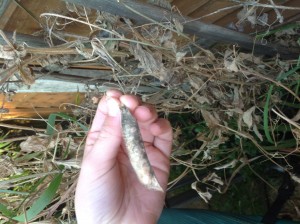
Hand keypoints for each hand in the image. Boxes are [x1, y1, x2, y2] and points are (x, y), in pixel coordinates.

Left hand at [75, 90, 172, 223]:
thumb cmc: (98, 197)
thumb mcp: (95, 164)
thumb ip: (108, 134)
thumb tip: (114, 102)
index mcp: (103, 139)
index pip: (109, 111)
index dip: (114, 101)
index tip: (119, 97)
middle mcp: (123, 141)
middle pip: (131, 113)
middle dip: (133, 105)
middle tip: (133, 104)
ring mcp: (143, 149)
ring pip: (149, 121)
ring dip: (149, 112)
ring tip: (145, 115)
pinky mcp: (159, 159)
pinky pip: (164, 137)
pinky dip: (163, 127)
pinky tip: (157, 127)